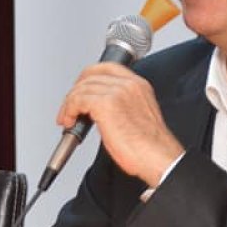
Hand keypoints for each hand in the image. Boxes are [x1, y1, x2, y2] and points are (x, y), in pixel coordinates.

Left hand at [56, 62, 183, 186]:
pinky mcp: (105, 104)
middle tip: (69, 107)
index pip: (107, 68)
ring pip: (81, 88)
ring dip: (69, 104)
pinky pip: (77, 100)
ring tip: (68, 119)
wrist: (158, 158)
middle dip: (75, 91)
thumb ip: (121, 105)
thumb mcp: (138, 115)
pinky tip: (69, 122)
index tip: (80, 90)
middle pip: (91, 75)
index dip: (88, 77)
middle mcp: (129, 84)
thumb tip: (98, 110)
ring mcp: (117, 92)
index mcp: (138, 85)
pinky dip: (69, 110)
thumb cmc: (150, 146)